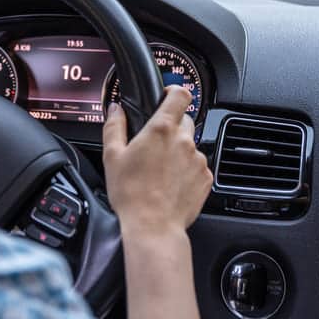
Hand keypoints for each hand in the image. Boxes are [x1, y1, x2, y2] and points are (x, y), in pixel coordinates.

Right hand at [101, 86, 213, 239]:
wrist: (153, 227)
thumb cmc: (131, 194)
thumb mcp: (112, 156)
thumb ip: (114, 126)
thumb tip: (115, 109)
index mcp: (161, 129)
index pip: (180, 94)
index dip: (174, 91)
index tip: (167, 96)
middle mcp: (184, 141)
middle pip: (184, 121)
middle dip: (171, 128)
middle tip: (155, 146)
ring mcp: (198, 159)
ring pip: (190, 146)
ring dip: (178, 152)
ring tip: (160, 172)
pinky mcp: (206, 177)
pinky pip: (198, 166)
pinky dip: (187, 171)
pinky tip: (170, 184)